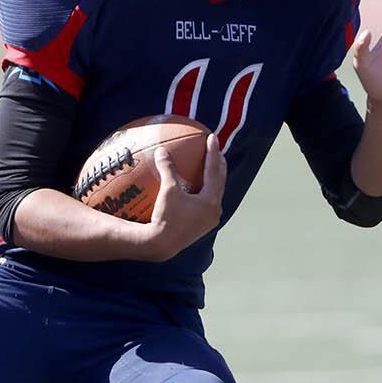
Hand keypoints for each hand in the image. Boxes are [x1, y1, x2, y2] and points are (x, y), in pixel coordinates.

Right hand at [146, 134, 226, 261]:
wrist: (161, 245)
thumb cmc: (165, 217)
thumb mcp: (167, 191)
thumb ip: (167, 169)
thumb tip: (161, 150)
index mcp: (211, 200)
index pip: (214, 171)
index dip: (213, 152)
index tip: (211, 137)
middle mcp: (214, 210)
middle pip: (220, 181)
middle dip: (218, 164)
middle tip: (215, 149)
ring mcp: (209, 219)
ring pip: (215, 192)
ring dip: (213, 178)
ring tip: (210, 166)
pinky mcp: (202, 225)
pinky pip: (206, 202)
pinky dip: (204, 190)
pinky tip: (195, 186)